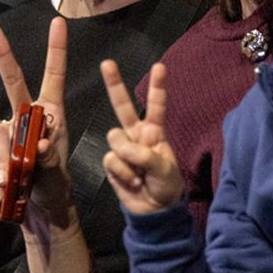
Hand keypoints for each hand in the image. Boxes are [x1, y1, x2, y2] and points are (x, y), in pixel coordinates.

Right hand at [0, 18, 72, 231]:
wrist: (40, 209)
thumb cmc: (55, 185)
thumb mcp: (57, 172)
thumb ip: (50, 158)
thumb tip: (41, 142)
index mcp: (50, 113)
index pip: (53, 76)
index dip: (56, 49)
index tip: (58, 21)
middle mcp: (27, 116)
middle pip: (13, 82)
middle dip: (3, 55)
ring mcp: (10, 131)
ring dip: (3, 160)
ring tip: (8, 183)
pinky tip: (2, 189)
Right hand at [101, 61, 181, 214]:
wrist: (153, 210)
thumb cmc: (166, 186)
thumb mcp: (165, 170)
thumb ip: (145, 155)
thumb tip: (123, 148)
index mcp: (154, 132)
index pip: (156, 106)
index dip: (157, 87)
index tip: (160, 66)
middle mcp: (136, 135)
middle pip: (122, 106)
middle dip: (114, 84)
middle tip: (106, 63)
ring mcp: (122, 148)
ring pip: (115, 138)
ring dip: (128, 158)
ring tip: (141, 174)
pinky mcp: (111, 163)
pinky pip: (111, 159)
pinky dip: (123, 172)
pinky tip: (132, 181)